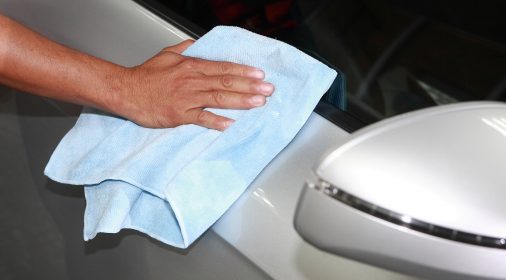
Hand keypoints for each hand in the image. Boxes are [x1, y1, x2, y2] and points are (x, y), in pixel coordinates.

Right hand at [110, 40, 273, 129]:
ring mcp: (187, 98)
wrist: (126, 90)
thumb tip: (201, 44)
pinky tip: (230, 124)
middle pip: (226, 82)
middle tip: (269, 89)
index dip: (243, 70)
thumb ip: (186, 48)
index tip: (260, 74)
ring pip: (218, 98)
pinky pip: (201, 118)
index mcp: (191, 66)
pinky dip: (216, 121)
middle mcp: (192, 81)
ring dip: (241, 101)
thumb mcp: (167, 54)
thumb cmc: (146, 74)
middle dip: (250, 86)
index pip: (223, 67)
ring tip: (259, 103)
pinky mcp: (179, 114)